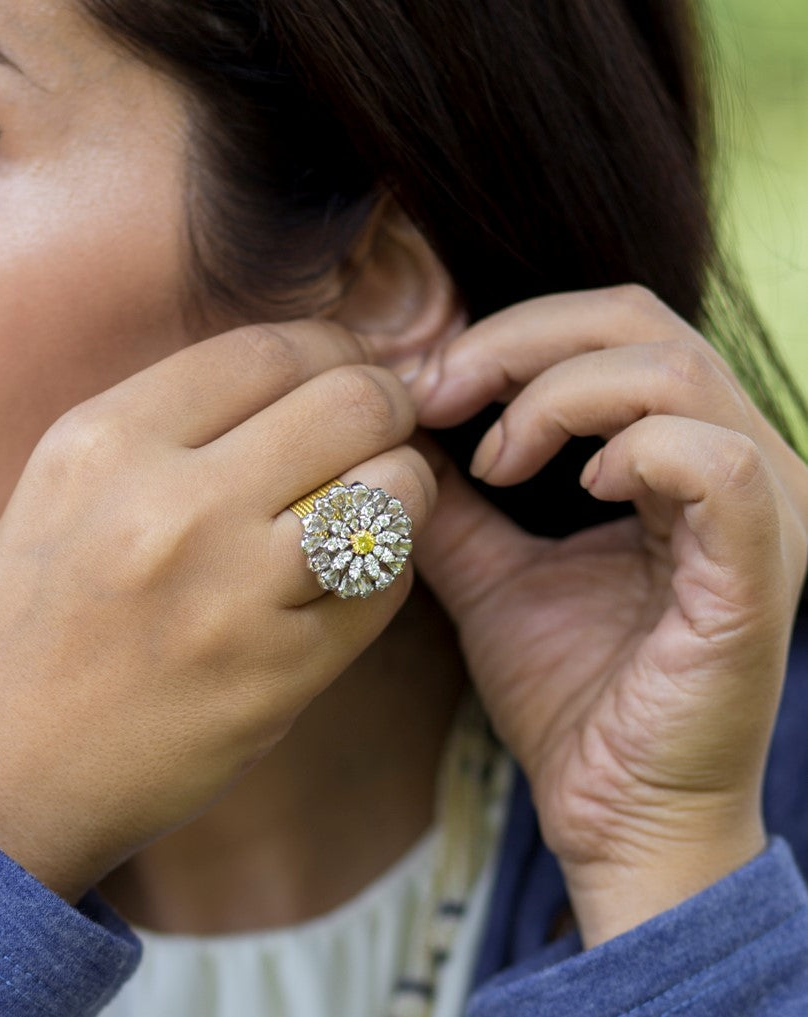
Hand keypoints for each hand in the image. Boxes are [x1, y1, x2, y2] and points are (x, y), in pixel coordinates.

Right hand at [0, 321, 434, 901]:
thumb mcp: (66, 488)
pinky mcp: (277, 677)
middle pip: (352, 403)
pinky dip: (384, 567)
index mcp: (106, 442)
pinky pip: (384, 586)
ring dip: (402, 487)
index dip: (333, 348)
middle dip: (387, 404)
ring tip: (373, 503)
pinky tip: (348, 575)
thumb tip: (292, 384)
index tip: (344, 369)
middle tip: (381, 428)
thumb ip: (172, 426)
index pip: (269, 349)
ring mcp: (231, 596)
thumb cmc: (21, 626)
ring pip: (393, 491)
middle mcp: (172, 507)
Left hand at [409, 285, 807, 944]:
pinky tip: (576, 488)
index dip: (506, 337)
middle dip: (517, 343)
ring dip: (555, 394)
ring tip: (495, 458)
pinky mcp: (756, 573)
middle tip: (439, 393)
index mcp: (678, 455)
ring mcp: (759, 513)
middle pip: (636, 321)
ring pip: (671, 370)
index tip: (423, 385)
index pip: (609, 329)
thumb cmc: (566, 694)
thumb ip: (454, 504)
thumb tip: (394, 434)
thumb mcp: (491, 574)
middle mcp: (733, 463)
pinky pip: (712, 461)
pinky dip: (630, 449)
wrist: (614, 811)